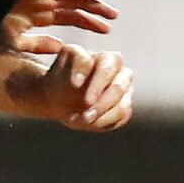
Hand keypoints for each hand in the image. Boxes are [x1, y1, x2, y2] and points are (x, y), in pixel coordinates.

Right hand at [0, 0, 116, 45]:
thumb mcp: (18, 41)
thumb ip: (39, 45)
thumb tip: (62, 47)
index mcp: (43, 15)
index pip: (73, 18)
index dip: (90, 23)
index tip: (107, 30)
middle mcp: (45, 0)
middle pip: (77, 3)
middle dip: (96, 8)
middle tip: (114, 15)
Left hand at [14, 38, 134, 131]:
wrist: (59, 96)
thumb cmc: (64, 75)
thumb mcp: (66, 61)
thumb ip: (77, 62)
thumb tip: (80, 81)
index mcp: (110, 59)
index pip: (107, 70)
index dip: (97, 85)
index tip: (85, 100)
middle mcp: (122, 74)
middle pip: (118, 89)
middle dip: (101, 105)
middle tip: (85, 116)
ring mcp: (124, 93)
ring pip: (123, 107)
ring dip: (102, 117)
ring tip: (82, 120)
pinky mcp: (123, 109)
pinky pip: (121, 119)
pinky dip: (103, 123)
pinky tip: (87, 122)